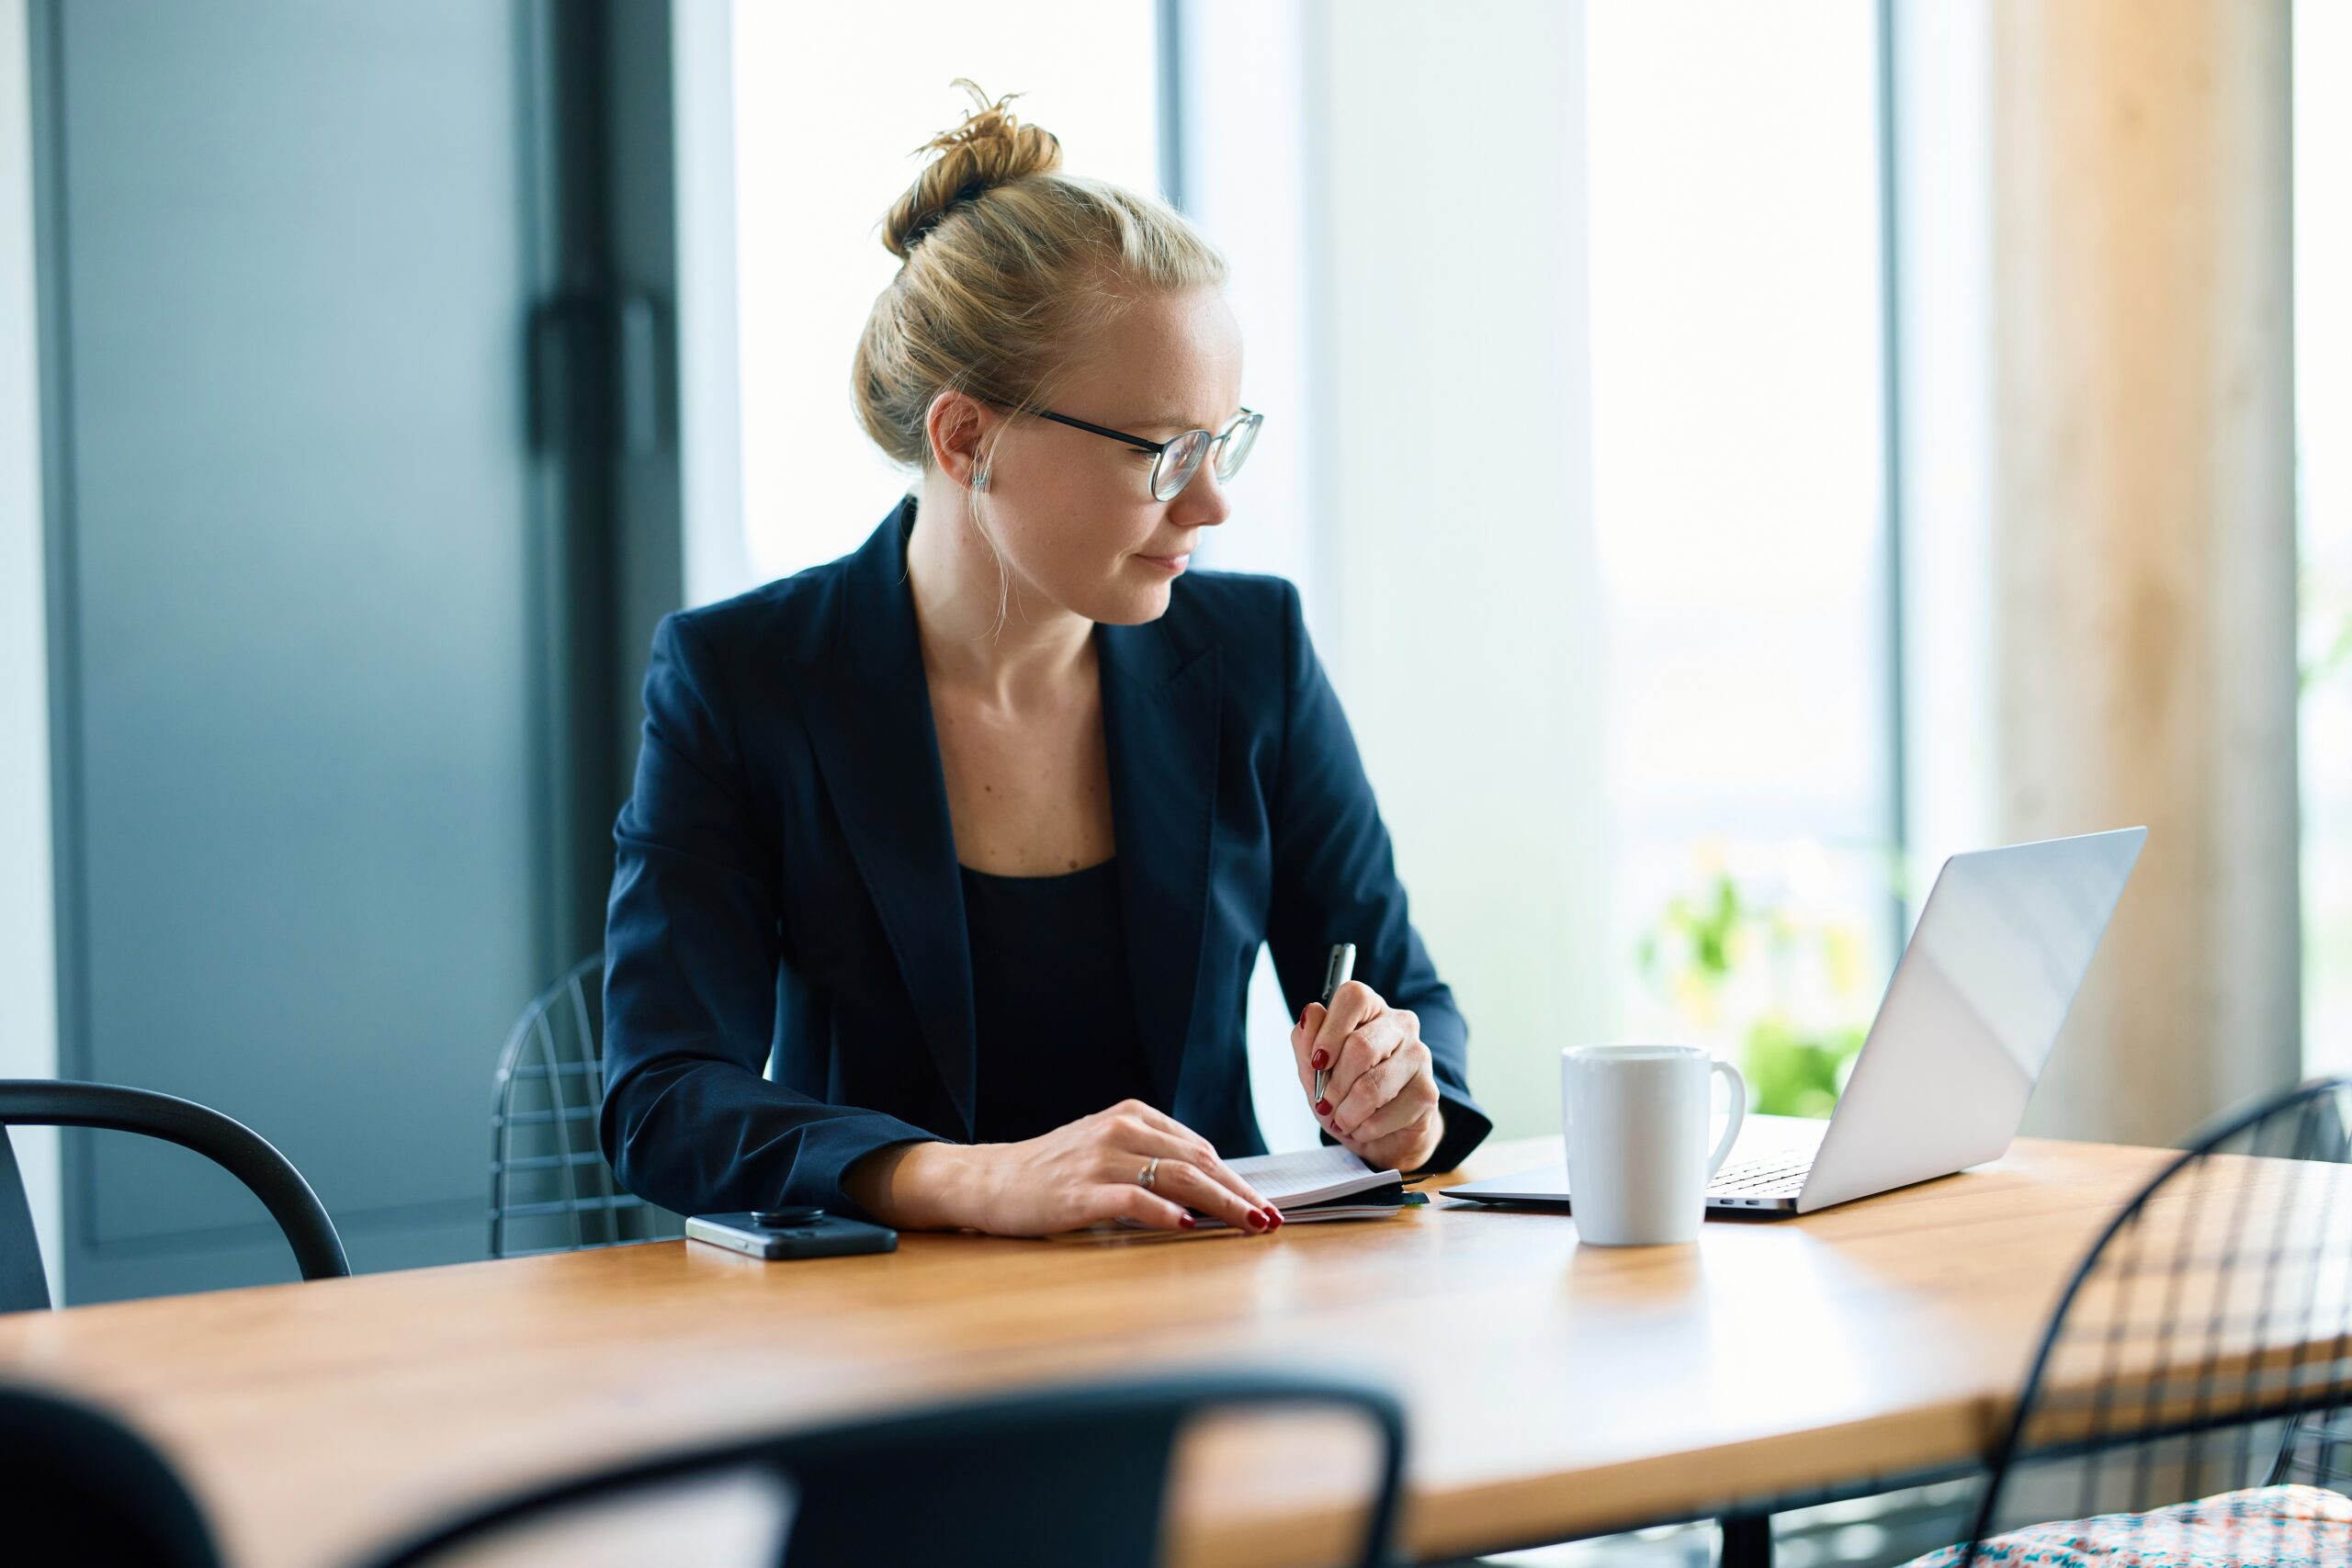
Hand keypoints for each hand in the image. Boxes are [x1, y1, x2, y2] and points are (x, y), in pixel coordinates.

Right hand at [846, 1100, 1282, 1237]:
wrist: (988, 1180)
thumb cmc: (1052, 1171)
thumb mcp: (1106, 1150)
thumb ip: (1152, 1159)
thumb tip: (1211, 1187)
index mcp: (1132, 1116)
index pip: (1198, 1148)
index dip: (1236, 1178)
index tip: (1264, 1203)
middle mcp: (1120, 1130)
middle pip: (1196, 1162)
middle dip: (1240, 1192)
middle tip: (1272, 1219)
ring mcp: (1099, 1160)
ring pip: (1176, 1179)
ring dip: (1220, 1204)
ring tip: (1250, 1224)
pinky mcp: (1079, 1192)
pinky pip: (1132, 1199)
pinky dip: (1165, 1213)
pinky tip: (1189, 1227)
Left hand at [1292, 980, 1443, 1172]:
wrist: (1378, 1134)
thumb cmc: (1345, 1092)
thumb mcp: (1313, 1069)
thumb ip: (1306, 1041)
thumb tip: (1311, 1013)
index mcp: (1372, 1009)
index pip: (1355, 997)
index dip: (1329, 1031)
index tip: (1317, 1062)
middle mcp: (1401, 1025)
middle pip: (1361, 1046)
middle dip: (1334, 1084)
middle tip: (1326, 1103)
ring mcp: (1419, 1057)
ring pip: (1371, 1086)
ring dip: (1347, 1113)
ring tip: (1343, 1119)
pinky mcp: (1428, 1093)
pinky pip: (1385, 1114)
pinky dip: (1365, 1129)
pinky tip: (1364, 1127)